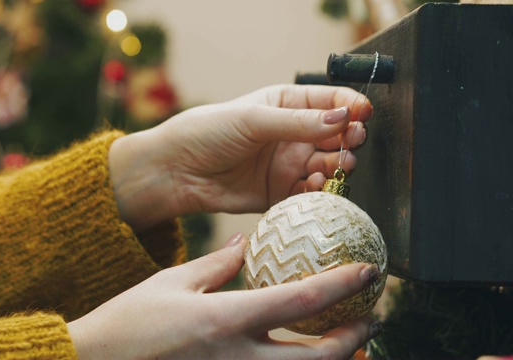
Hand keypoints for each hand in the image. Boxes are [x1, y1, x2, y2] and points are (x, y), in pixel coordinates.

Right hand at [67, 233, 381, 359]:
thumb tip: (247, 244)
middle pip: (317, 357)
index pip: (300, 301)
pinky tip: (301, 356)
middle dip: (354, 338)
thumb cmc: (129, 323)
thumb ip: (217, 264)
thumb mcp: (172, 282)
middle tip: (371, 319)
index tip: (368, 270)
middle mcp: (238, 359)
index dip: (342, 285)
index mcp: (225, 320)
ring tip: (350, 343)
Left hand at [109, 84, 372, 229]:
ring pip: (328, 165)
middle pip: (336, 135)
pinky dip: (318, 191)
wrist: (176, 172)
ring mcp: (287, 164)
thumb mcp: (252, 120)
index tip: (362, 114)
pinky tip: (315, 186)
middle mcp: (291, 134)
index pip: (329, 101)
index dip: (350, 106)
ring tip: (336, 166)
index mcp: (285, 104)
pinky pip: (310, 194)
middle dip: (350, 138)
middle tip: (352, 142)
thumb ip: (297, 122)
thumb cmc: (206, 134)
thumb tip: (342, 118)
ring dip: (338, 165)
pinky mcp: (280, 193)